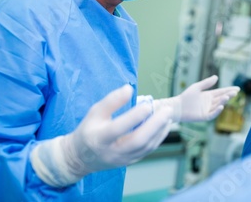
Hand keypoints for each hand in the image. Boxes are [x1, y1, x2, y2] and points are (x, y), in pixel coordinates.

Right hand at [30, 85, 171, 186]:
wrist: (82, 158)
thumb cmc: (89, 130)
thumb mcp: (94, 112)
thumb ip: (111, 101)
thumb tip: (129, 88)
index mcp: (100, 138)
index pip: (118, 128)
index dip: (134, 117)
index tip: (148, 105)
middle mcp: (112, 151)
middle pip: (137, 141)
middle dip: (155, 125)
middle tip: (167, 111)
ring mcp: (123, 159)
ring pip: (145, 147)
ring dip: (160, 131)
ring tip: (168, 116)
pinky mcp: (131, 161)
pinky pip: (147, 150)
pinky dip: (158, 137)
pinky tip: (164, 125)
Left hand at [155, 75, 239, 122]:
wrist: (177, 106)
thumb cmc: (186, 97)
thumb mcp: (197, 87)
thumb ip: (206, 83)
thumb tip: (216, 77)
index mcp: (209, 95)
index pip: (221, 92)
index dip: (229, 90)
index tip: (237, 88)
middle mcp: (210, 103)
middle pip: (222, 98)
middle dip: (229, 95)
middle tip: (235, 92)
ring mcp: (208, 110)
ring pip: (218, 105)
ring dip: (223, 101)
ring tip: (227, 96)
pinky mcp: (204, 117)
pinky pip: (213, 114)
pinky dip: (217, 111)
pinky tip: (221, 106)